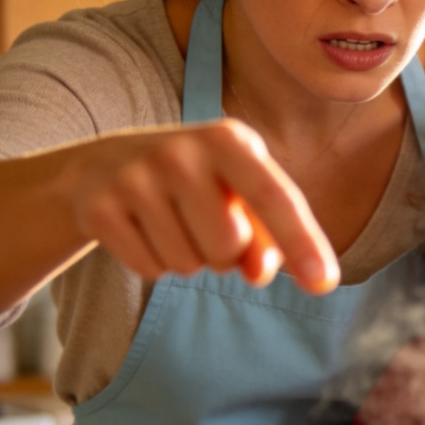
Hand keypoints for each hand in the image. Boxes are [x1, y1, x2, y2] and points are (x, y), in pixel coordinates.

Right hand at [71, 119, 338, 292]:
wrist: (102, 167)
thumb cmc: (196, 185)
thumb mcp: (239, 197)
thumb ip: (266, 236)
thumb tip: (261, 272)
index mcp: (230, 140)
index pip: (274, 196)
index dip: (302, 241)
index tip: (325, 283)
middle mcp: (181, 151)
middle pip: (229, 245)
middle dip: (225, 253)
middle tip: (204, 224)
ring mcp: (135, 177)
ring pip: (188, 264)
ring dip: (189, 259)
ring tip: (172, 223)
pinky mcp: (99, 208)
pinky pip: (150, 269)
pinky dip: (154, 264)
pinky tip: (143, 230)